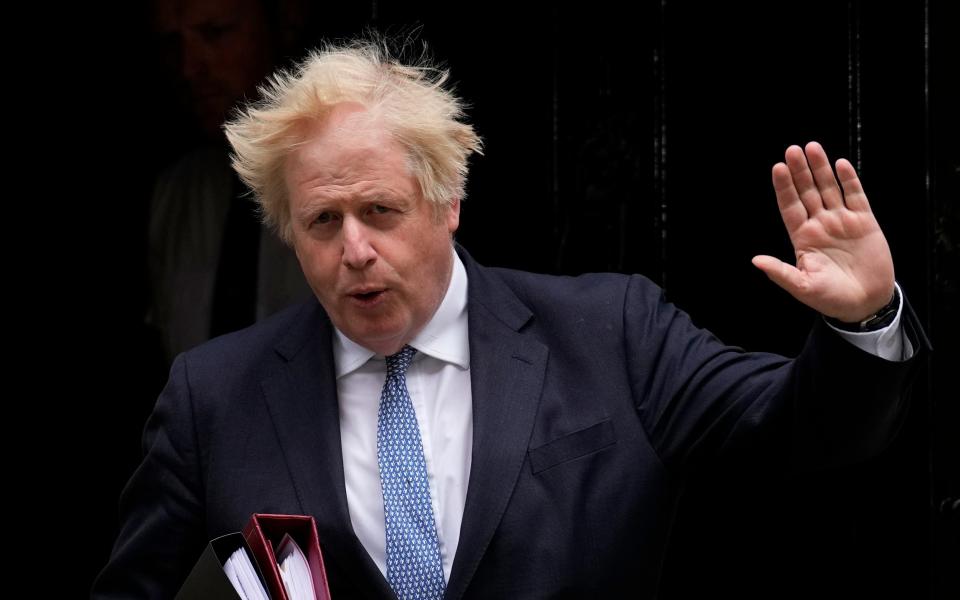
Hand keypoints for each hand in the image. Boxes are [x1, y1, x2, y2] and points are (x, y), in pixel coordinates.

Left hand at [752, 142, 894, 322]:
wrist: (865, 303)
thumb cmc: (831, 298)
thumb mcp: (803, 287)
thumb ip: (781, 273)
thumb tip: (756, 261)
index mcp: (802, 237)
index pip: (790, 206)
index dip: (784, 187)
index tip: (778, 168)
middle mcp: (820, 224)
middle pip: (807, 192)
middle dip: (800, 171)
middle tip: (793, 150)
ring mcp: (842, 221)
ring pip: (829, 188)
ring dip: (821, 169)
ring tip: (812, 148)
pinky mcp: (864, 222)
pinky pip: (856, 196)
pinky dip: (849, 180)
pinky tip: (840, 164)